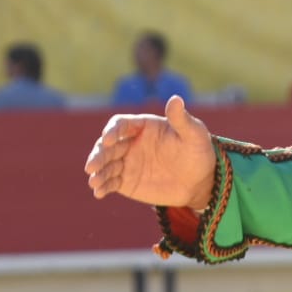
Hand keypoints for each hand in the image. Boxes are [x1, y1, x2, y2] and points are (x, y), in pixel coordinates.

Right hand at [84, 95, 216, 208]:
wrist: (200, 181)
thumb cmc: (198, 152)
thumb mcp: (194, 134)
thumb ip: (182, 119)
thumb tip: (176, 99)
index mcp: (143, 126)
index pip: (121, 124)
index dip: (113, 130)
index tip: (109, 139)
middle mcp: (131, 143)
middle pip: (108, 146)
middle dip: (99, 155)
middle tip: (91, 166)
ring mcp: (127, 162)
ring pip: (106, 165)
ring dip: (97, 172)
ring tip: (93, 181)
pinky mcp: (126, 181)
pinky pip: (110, 182)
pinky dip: (102, 186)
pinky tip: (99, 192)